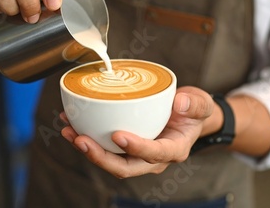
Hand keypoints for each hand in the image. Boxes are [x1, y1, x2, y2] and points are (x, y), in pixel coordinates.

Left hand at [61, 87, 213, 177]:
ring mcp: (136, 155)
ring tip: (68, 131)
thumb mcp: (202, 105)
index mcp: (173, 150)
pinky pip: (104, 147)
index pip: (154, 154)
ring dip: (87, 148)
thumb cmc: (193, 112)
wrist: (187, 117)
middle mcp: (152, 158)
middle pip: (124, 167)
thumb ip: (195, 104)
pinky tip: (70, 123)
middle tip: (80, 140)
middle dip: (100, 157)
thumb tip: (179, 103)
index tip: (118, 135)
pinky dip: (86, 136)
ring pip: (110, 160)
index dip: (136, 148)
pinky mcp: (124, 147)